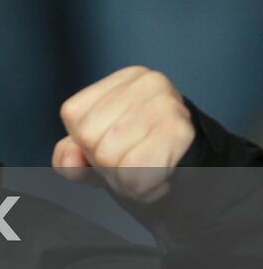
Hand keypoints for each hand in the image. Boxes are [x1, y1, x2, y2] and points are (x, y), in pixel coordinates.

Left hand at [53, 65, 194, 201]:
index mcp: (121, 80)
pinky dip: (141, 188)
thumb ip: (69, 157)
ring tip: (148, 170)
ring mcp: (165, 103)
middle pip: (90, 137)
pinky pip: (134, 173)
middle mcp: (146, 82)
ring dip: (124, 180)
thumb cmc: (142, 155)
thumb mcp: (96, 153)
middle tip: (134, 162)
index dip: (86, 144)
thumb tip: (70, 159)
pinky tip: (160, 179)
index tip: (115, 147)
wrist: (199, 171)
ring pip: (109, 158)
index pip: (74, 116)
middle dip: (105, 164)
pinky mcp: (179, 130)